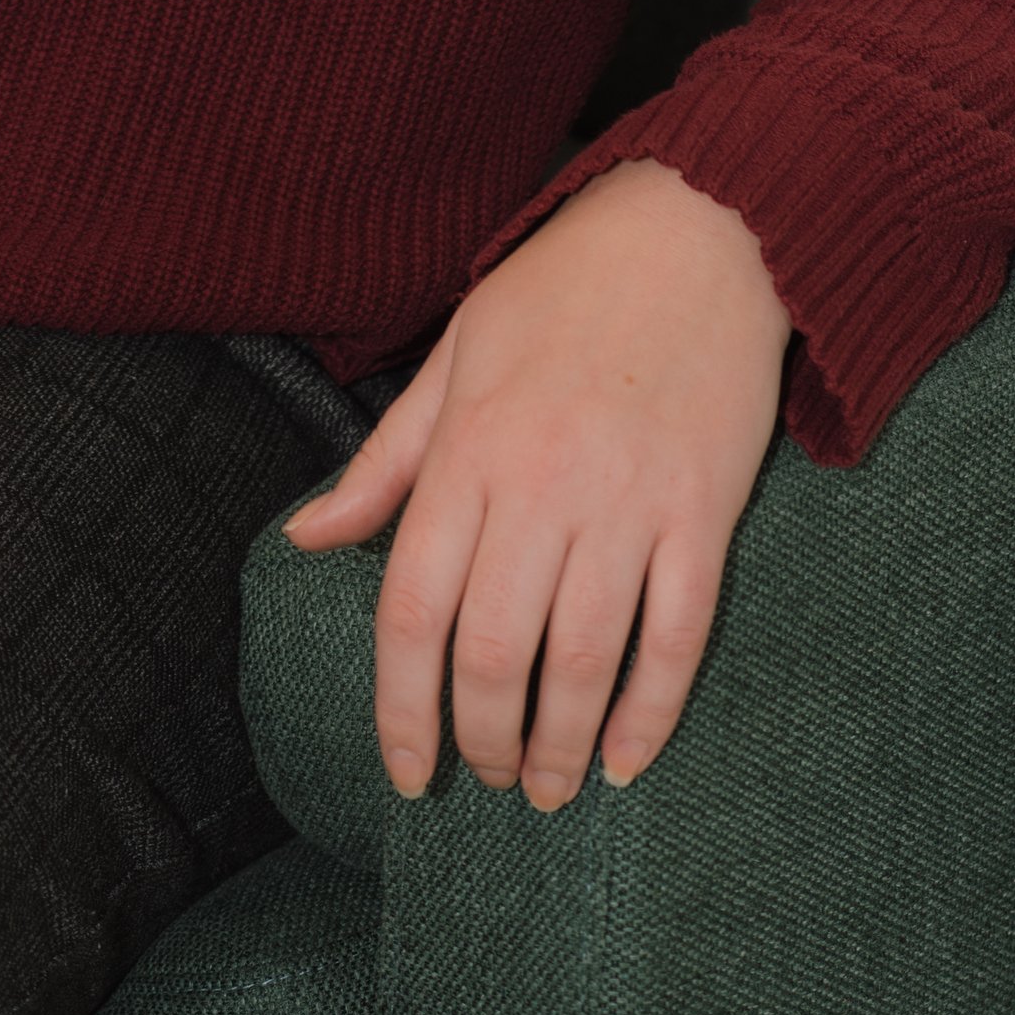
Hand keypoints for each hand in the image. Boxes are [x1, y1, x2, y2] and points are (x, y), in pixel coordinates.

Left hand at [283, 160, 789, 806]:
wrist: (701, 228)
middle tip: (483, 775)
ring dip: (562, 742)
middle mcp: (544, 483)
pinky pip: (678, 634)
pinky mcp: (706, 511)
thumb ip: (387, 461)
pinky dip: (652, 711)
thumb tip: (308, 537)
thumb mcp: (456, 354)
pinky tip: (629, 759)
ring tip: (547, 786)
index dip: (401, 706)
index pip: (413, 607)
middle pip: (494, 649)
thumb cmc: (565, 290)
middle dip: (481, 735)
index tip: (404, 769)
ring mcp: (631, 500)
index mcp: (470, 448)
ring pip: (586, 658)